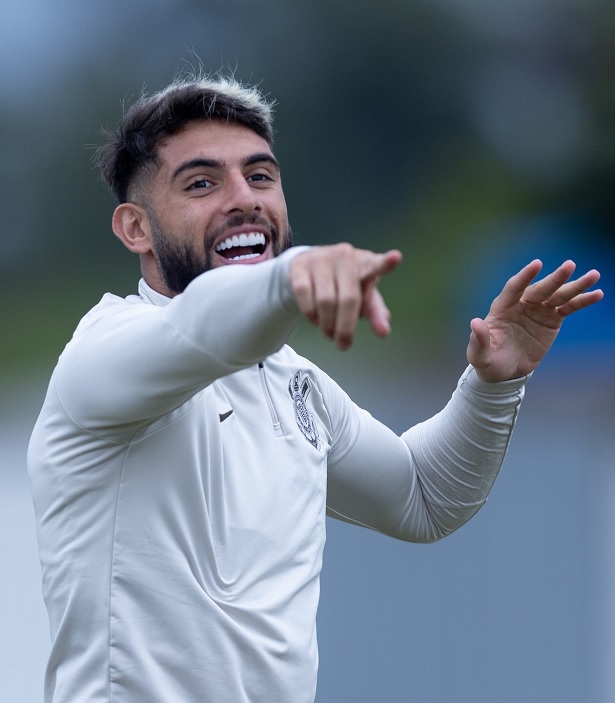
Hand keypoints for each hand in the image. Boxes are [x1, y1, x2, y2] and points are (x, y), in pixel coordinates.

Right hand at [289, 244, 402, 349]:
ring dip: (326, 325)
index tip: (395, 258)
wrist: (309, 265)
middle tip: (343, 345)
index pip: (378, 264)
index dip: (386, 263)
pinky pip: (305, 295)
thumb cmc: (344, 284)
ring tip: (328, 332)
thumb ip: (376, 313)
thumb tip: (384, 332)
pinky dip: (310, 314)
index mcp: (367, 263)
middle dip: (345, 328)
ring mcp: (321, 258)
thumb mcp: (363, 297)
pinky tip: (314, 319)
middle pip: (348, 299)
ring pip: (325, 301)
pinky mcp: (300, 265)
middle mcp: (345, 256)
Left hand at [467, 259, 602, 381]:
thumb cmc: (488, 360)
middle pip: (540, 289)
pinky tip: (597, 294)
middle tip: (570, 265)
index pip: (513, 288)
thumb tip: (475, 322)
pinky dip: (582, 301)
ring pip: (558, 294)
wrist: (504, 371)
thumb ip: (478, 340)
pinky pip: (568, 307)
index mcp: (502, 308)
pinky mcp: (551, 318)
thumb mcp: (479, 355)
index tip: (537, 264)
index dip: (524, 277)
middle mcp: (521, 304)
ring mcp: (538, 310)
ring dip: (575, 285)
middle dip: (555, 278)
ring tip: (593, 275)